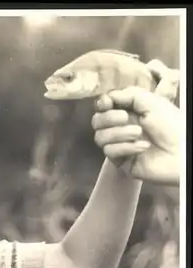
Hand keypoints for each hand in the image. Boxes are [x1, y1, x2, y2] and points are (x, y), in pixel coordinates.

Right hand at [91, 60, 181, 185]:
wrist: (182, 152)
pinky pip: (110, 152)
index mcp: (128, 112)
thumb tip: (107, 96)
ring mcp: (119, 145)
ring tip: (139, 133)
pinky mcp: (120, 161)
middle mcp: (121, 128)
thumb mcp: (151, 102)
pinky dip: (126, 148)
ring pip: (100, 137)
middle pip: (96, 121)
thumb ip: (128, 95)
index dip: (101, 104)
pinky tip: (143, 147)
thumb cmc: (172, 125)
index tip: (107, 103)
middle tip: (125, 118)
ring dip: (119, 133)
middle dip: (108, 118)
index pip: (103, 107)